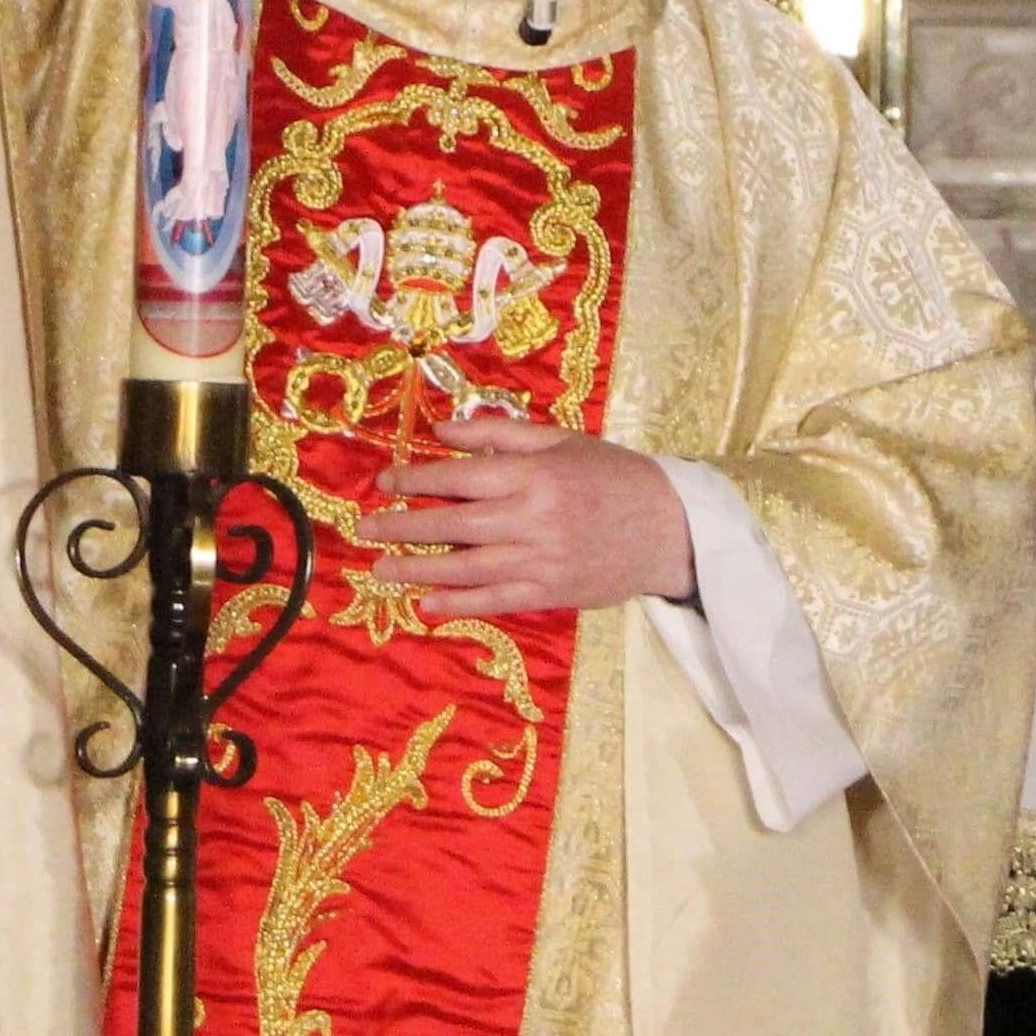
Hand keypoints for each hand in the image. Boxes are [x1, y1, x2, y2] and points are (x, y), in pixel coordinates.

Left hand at [348, 413, 697, 614]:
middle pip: (452, 525)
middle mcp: (533, 519)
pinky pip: (495, 600)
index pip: (460, 478)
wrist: (671, 529)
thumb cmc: (615, 476)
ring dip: (417, 570)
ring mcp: (541, 560)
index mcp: (535, 475)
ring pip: (466, 568)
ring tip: (380, 569)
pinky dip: (458, 603)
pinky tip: (426, 603)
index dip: (416, 479)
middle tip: (364, 528)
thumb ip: (500, 435)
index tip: (385, 480)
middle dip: (402, 526)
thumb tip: (441, 432)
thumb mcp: (562, 441)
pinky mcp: (551, 593)